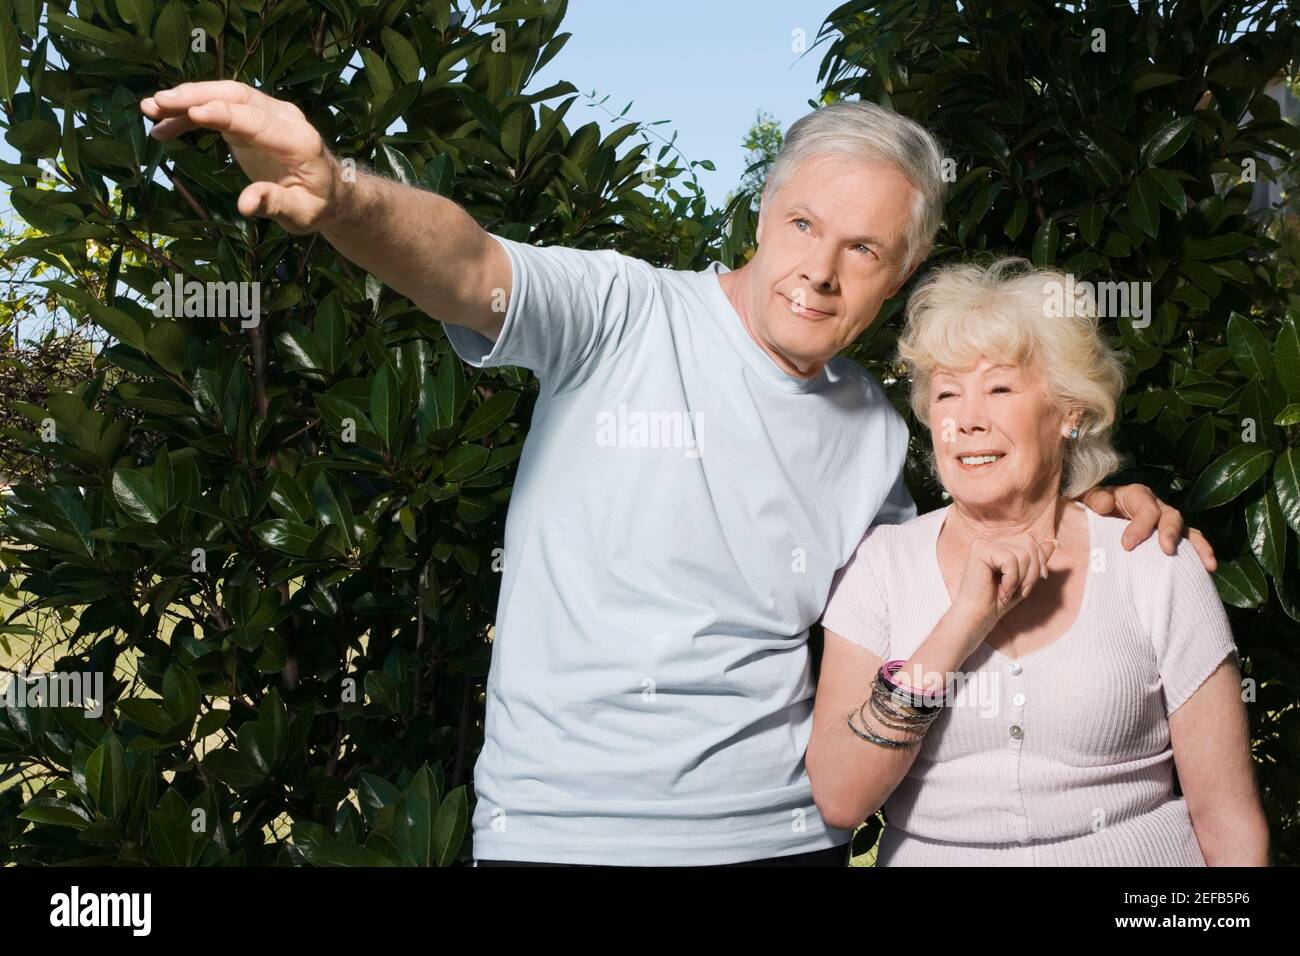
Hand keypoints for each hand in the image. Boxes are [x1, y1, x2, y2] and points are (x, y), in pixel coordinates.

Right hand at [140, 81, 340, 234]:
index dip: (224, 114)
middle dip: (195, 97)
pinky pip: (219, 108)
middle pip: (237, 96)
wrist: (331, 191)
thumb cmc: (317, 205)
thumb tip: (245, 205)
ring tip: (150, 109)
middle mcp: (285, 119)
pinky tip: (164, 125)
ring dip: (186, 100)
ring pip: (224, 96)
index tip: (191, 112)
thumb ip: (275, 205)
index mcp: (299, 141)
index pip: (257, 120)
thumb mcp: (301, 215)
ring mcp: (268, 114)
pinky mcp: (253, 118)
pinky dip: (191, 114)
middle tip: (157, 103)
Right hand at [949, 534, 1056, 650]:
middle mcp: (991, 541)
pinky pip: (1010, 560)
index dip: (1039, 562)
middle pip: (1029, 542)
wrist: (977, 617)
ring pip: (1022, 553)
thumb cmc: (998, 601)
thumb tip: (1053, 542)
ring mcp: (983, 543)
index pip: (1030, 540)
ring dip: (1022, 578)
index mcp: (1000, 545)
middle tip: (1021, 590)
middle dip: (1032, 571)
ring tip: (1009, 592)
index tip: (1029, 585)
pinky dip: (1011, 580)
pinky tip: (1001, 591)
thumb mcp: (1024, 579)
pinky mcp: (979, 550)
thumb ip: (1036, 560)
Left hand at [1079, 484, 1216, 571]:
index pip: (1145, 507)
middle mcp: (1156, 507)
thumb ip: (1094, 499)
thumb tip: (1106, 505)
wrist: (1093, 520)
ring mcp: (1167, 523)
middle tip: (1166, 550)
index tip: (1127, 545)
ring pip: (1187, 530)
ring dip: (1197, 546)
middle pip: (1170, 516)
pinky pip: (1192, 543)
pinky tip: (1209, 568)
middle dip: (1169, 533)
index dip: (1140, 525)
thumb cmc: (1092, 509)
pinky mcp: (1172, 539)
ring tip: (1205, 563)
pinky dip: (1202, 553)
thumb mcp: (1087, 499)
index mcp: (1136, 495)